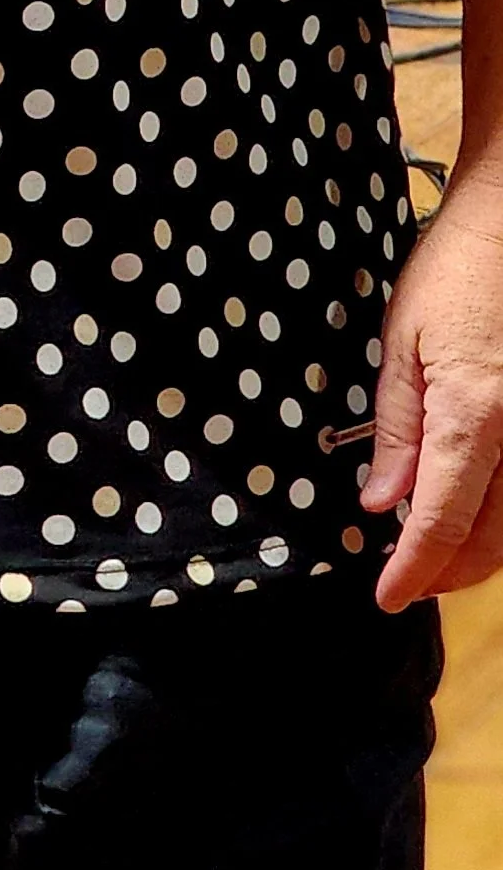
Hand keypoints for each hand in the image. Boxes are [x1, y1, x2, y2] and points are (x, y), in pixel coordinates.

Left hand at [363, 161, 502, 606]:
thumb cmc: (455, 272)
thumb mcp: (402, 342)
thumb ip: (397, 429)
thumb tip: (380, 503)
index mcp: (475, 415)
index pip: (440, 522)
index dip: (411, 569)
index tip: (385, 597)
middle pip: (488, 541)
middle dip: (444, 573)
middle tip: (403, 584)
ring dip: (477, 556)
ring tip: (433, 561)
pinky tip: (473, 518)